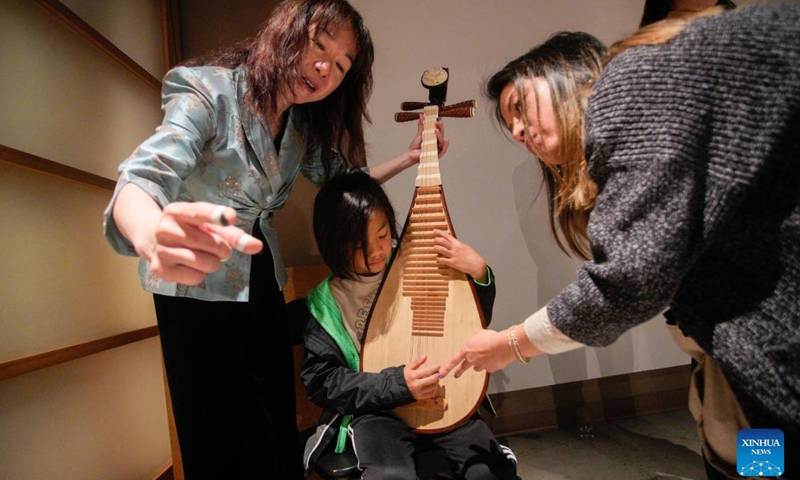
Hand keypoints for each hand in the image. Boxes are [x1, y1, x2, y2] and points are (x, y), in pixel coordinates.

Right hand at [145, 202, 262, 284]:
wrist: (154, 241)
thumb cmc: (190, 230)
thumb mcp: (209, 225)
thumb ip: (233, 234)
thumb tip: (256, 246)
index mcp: (176, 211)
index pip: (198, 212)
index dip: (215, 215)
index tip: (230, 217)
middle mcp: (165, 229)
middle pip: (211, 244)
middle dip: (223, 248)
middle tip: (216, 246)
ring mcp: (161, 251)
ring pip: (207, 263)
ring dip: (213, 262)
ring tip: (203, 254)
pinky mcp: (161, 270)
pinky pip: (197, 277)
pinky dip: (201, 273)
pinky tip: (190, 265)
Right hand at [403, 355, 441, 399]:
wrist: (398, 388)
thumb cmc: (404, 376)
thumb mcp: (409, 367)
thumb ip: (417, 362)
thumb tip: (425, 355)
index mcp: (413, 376)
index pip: (427, 371)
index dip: (434, 368)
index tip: (438, 365)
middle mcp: (416, 385)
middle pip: (432, 380)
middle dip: (437, 375)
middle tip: (438, 372)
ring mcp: (419, 392)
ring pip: (433, 387)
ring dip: (436, 381)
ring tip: (435, 377)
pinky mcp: (420, 397)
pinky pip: (431, 393)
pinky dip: (434, 388)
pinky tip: (433, 384)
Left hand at [406, 115, 449, 161]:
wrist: (411, 154)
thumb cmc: (415, 146)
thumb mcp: (419, 133)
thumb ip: (421, 125)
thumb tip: (421, 115)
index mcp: (433, 138)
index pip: (439, 130)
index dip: (439, 125)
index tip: (437, 119)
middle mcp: (436, 143)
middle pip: (441, 135)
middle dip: (441, 128)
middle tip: (438, 122)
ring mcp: (437, 148)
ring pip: (442, 141)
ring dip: (440, 135)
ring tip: (436, 130)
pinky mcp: (436, 154)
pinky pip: (443, 150)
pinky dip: (445, 145)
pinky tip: (445, 140)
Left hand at [432, 229, 486, 279]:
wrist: (477, 264)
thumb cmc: (472, 256)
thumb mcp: (465, 247)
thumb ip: (457, 244)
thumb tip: (451, 240)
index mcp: (458, 243)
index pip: (447, 235)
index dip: (439, 232)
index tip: (434, 231)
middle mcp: (455, 248)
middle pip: (442, 241)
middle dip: (436, 240)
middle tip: (435, 240)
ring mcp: (453, 255)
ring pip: (440, 249)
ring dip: (436, 248)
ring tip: (435, 248)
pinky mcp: (453, 263)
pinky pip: (442, 260)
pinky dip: (438, 259)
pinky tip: (438, 258)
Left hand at [439, 330, 514, 377]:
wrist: (503, 345)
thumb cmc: (491, 338)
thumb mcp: (479, 334)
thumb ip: (474, 339)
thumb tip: (476, 341)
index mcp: (466, 350)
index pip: (453, 361)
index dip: (446, 368)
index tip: (441, 374)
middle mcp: (472, 360)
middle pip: (463, 368)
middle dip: (458, 372)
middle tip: (456, 375)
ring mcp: (481, 365)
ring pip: (478, 367)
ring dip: (479, 364)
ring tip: (486, 357)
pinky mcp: (490, 369)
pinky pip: (489, 367)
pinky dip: (491, 364)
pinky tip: (495, 358)